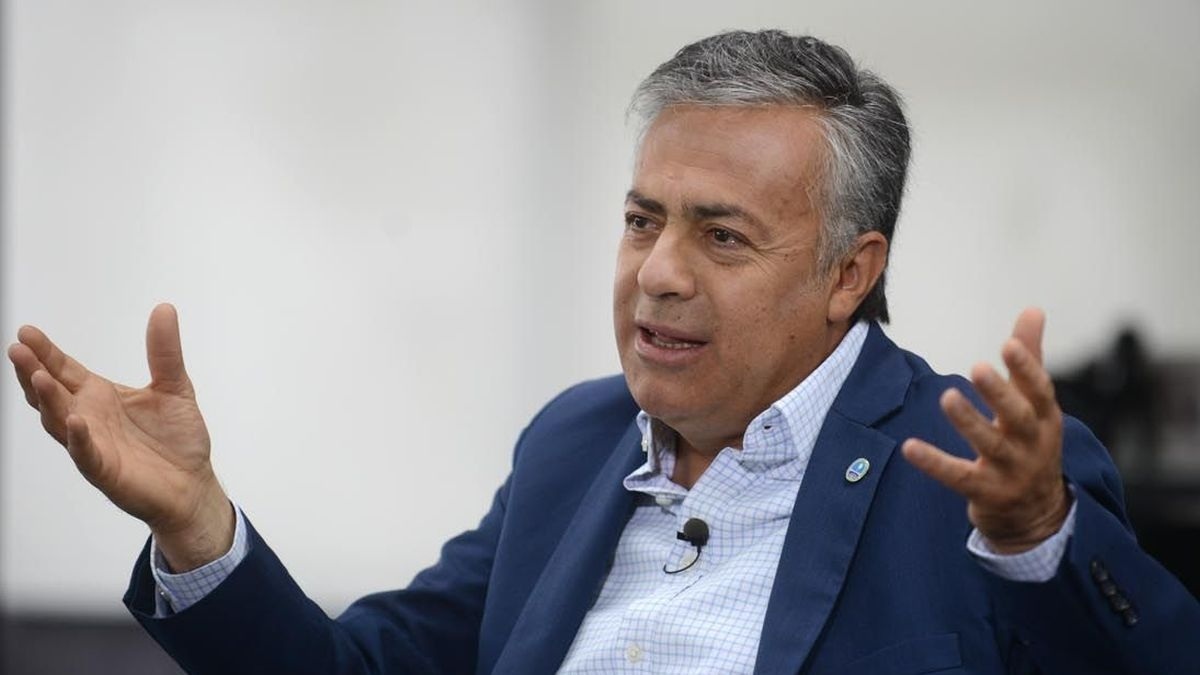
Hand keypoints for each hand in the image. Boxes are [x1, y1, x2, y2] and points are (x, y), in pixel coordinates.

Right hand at [8, 303, 232, 570]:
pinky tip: (74, 421)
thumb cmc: (178, 439)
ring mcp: (92, 445)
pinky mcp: (106, 471)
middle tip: (18, 349)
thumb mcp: (175, 386)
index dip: (46, 352)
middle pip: (51, 392)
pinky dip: (79, 439)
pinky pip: (86, 454)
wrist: (193, 484)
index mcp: (100, 396)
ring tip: (38, 377)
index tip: (27, 332)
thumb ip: (165, 351)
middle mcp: (88, 418)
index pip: (64, 370)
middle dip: (33, 371)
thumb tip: (165, 308)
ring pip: (60, 421)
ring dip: (48, 400)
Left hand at [902, 307, 1069, 552]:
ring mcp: (1010, 472)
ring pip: (990, 446)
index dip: (1026, 368)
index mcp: (1046, 419)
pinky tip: (909, 447)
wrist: (1037, 515)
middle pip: (1018, 417)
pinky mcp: (985, 492)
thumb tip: (1033, 308)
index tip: (1008, 344)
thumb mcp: (1036, 404)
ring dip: (969, 422)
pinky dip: (934, 462)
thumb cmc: (1031, 443)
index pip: (1040, 390)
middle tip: (977, 367)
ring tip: (947, 396)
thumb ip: (1029, 358)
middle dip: (1000, 393)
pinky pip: (957, 477)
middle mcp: (1032, 445)